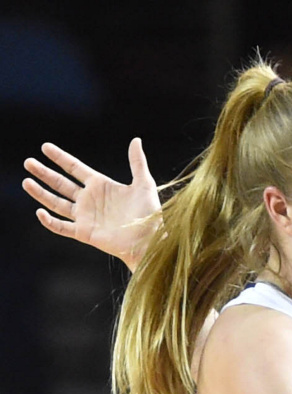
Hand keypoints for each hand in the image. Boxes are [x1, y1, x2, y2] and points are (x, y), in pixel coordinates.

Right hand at [23, 138, 160, 270]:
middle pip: (61, 184)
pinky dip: (50, 221)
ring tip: (26, 182)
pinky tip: (40, 212)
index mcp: (100, 186)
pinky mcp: (84, 233)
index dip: (60, 158)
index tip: (45, 147)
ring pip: (56, 203)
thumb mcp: (144, 184)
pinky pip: (62, 227)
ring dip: (41, 193)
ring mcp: (85, 216)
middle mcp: (89, 200)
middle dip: (44, 173)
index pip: (74, 168)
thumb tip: (136, 140)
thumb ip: (137, 162)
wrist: (149, 240)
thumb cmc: (149, 214)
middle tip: (28, 162)